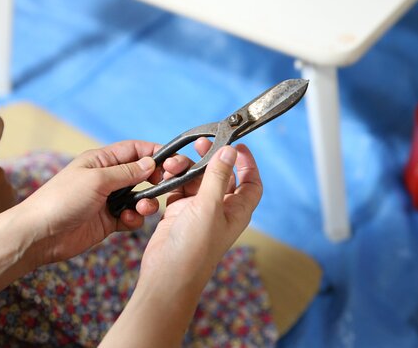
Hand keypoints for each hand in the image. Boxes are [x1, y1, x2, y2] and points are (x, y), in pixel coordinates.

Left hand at [21, 140, 193, 264]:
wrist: (40, 234)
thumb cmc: (62, 199)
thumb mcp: (97, 180)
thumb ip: (126, 172)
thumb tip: (151, 162)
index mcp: (101, 160)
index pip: (134, 150)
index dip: (154, 153)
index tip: (173, 162)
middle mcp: (107, 178)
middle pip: (141, 173)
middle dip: (155, 179)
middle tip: (165, 186)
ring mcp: (108, 200)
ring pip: (139, 197)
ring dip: (146, 202)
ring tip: (142, 209)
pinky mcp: (108, 221)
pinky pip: (131, 217)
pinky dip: (134, 219)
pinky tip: (128, 222)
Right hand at [139, 143, 261, 290]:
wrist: (167, 274)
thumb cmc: (195, 248)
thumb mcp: (209, 207)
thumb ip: (218, 176)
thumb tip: (229, 151)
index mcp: (236, 210)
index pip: (251, 182)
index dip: (247, 163)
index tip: (237, 145)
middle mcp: (219, 209)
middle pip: (221, 176)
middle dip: (211, 159)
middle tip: (200, 143)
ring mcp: (198, 211)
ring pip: (196, 180)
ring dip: (187, 169)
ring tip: (175, 165)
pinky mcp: (178, 213)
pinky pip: (178, 188)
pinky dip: (173, 180)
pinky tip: (166, 176)